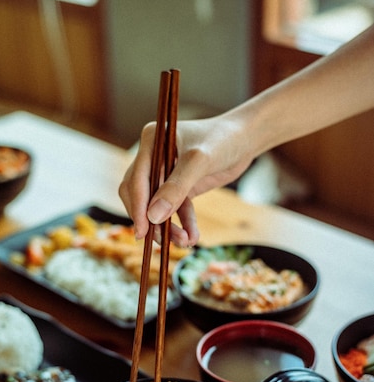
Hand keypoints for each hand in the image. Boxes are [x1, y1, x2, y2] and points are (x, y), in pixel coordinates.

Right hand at [119, 113, 254, 246]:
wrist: (246, 140)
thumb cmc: (223, 141)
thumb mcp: (199, 162)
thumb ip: (176, 188)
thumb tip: (153, 217)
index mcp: (151, 142)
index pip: (135, 180)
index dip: (137, 207)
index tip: (142, 231)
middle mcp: (152, 157)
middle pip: (140, 197)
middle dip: (151, 220)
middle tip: (163, 241)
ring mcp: (165, 173)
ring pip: (157, 207)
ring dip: (168, 227)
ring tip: (185, 241)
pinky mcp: (179, 187)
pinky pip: (175, 210)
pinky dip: (183, 224)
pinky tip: (192, 237)